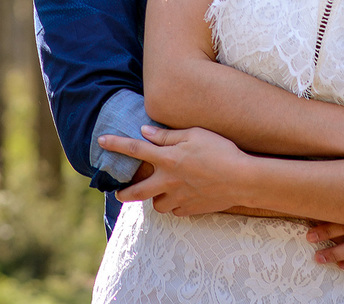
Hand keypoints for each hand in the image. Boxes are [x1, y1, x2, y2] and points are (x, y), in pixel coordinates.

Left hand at [100, 125, 244, 216]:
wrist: (243, 179)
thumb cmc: (221, 151)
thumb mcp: (195, 134)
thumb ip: (168, 136)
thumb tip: (145, 133)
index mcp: (168, 159)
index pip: (135, 150)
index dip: (116, 144)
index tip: (101, 141)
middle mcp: (169, 181)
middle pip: (137, 192)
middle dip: (124, 193)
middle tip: (118, 193)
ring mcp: (179, 197)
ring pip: (156, 205)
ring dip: (154, 199)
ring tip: (159, 192)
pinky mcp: (191, 209)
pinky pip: (175, 210)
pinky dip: (174, 204)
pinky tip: (181, 197)